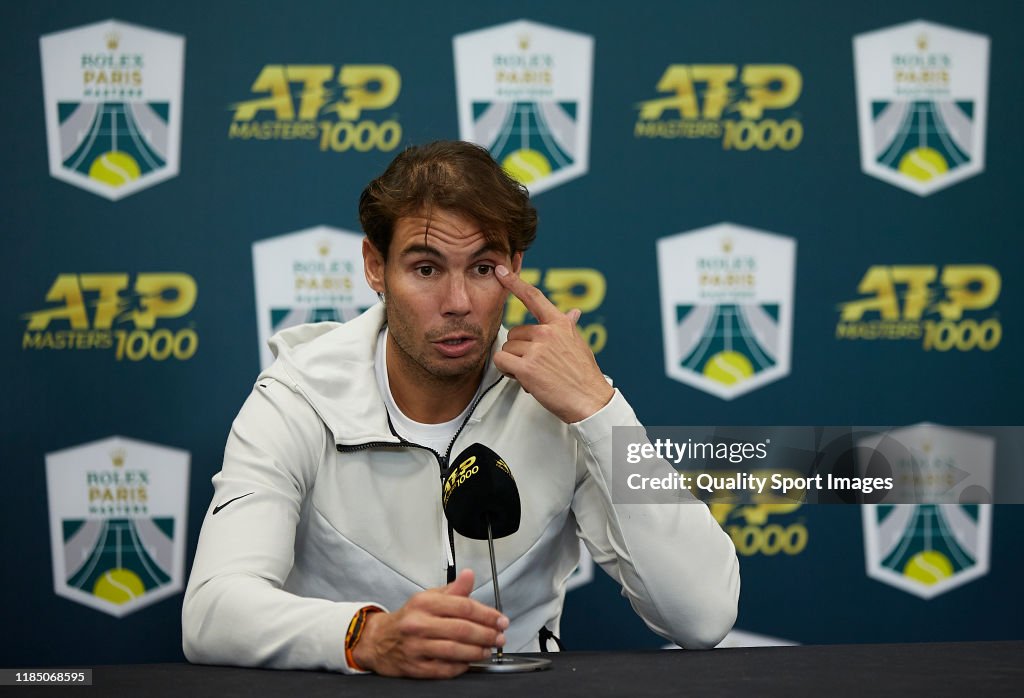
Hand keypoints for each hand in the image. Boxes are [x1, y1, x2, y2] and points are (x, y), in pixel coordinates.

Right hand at [351, 569, 507, 678]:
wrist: (380, 640)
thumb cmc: (409, 618)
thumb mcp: (429, 597)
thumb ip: (454, 590)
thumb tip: (469, 575)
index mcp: (424, 603)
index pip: (463, 607)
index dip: (487, 614)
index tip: (501, 619)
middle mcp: (419, 624)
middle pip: (462, 629)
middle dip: (487, 634)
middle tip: (499, 636)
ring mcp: (416, 647)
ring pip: (455, 650)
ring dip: (477, 651)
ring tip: (489, 650)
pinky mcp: (415, 667)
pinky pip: (444, 668)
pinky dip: (461, 666)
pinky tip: (470, 661)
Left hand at [493, 265, 614, 422]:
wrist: (590, 401)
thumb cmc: (584, 376)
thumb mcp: (579, 344)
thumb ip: (569, 327)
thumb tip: (573, 312)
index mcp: (560, 324)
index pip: (534, 297)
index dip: (515, 283)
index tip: (502, 271)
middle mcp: (547, 332)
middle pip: (514, 332)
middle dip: (519, 350)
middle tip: (536, 366)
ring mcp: (537, 349)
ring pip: (507, 348)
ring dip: (514, 363)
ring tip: (535, 375)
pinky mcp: (527, 367)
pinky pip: (502, 361)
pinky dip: (507, 371)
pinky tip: (523, 379)